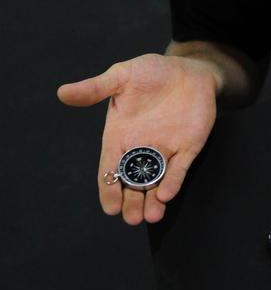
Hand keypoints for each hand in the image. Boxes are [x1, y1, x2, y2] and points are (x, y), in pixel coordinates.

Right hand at [57, 53, 218, 224]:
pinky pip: (179, 170)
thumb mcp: (121, 77)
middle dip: (132, 201)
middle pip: (133, 182)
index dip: (109, 188)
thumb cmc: (152, 73)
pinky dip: (173, 182)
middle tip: (131, 218)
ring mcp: (165, 150)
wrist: (188, 71)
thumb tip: (63, 93)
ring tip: (150, 216)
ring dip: (153, 200)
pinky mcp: (188, 148)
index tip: (110, 208)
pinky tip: (166, 195)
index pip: (111, 168)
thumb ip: (96, 88)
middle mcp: (141, 148)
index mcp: (120, 135)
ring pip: (157, 182)